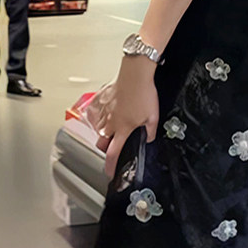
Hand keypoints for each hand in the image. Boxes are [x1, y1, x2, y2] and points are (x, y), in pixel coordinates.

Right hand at [100, 57, 159, 178]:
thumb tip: (148, 139)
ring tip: (112, 127)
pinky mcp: (100, 100)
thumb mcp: (153, 117)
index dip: (110, 166)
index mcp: (123, 129)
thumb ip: (150, 132)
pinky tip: (106, 112)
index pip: (113, 153)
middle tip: (111, 146)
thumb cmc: (144, 93)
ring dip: (103, 131)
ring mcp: (103, 111)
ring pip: (97, 127)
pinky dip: (98, 115)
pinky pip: (95, 112)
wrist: (135, 74)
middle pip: (101, 142)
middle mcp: (110, 122)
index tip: (109, 173)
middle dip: (104, 148)